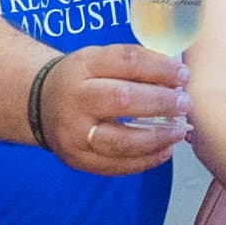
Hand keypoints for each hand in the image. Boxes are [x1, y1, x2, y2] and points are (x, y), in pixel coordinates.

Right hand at [41, 44, 194, 175]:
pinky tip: (164, 150)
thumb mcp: (98, 59)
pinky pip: (116, 165)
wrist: (39, 104)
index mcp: (82, 66)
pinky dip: (145, 160)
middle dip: (161, 102)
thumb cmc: (81, 79)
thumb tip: (177, 75)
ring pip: (121, 140)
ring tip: (179, 131)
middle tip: (185, 103)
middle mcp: (74, 100)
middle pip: (123, 100)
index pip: (125, 61)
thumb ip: (133, 64)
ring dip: (157, 137)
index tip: (183, 74)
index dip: (159, 68)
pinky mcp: (78, 160)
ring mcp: (73, 134)